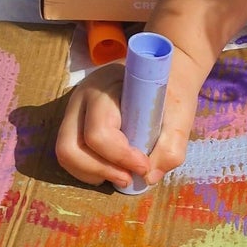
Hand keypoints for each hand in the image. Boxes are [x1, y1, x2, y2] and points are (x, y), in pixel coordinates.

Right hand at [55, 38, 207, 189]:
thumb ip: (172, 147)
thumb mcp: (181, 113)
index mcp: (106, 87)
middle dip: (100, 170)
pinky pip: (71, 154)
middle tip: (129, 177)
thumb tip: (148, 178)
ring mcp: (73, 110)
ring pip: (65, 154)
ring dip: (92, 173)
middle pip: (70, 147)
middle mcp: (82, 98)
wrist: (160, 68)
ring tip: (122, 175)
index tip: (145, 165)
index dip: (120, 157)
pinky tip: (112, 167)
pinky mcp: (74, 123)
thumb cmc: (171, 87)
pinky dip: (88, 169)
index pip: (99, 132)